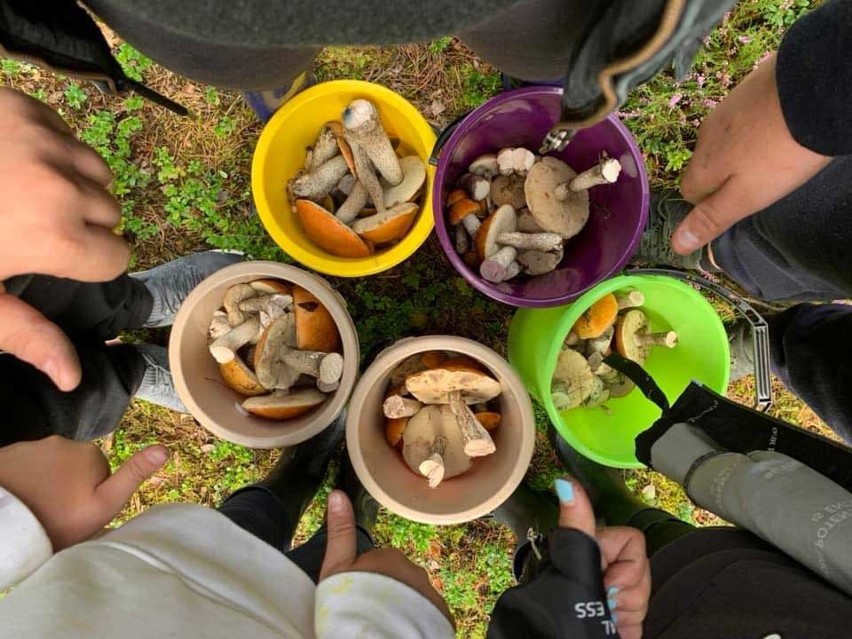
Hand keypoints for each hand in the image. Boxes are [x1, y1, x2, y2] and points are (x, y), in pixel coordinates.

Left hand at [0, 88, 130, 390]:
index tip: (59, 262)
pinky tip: (10, 160)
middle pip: (110, 211)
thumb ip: (25, 334)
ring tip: (27, 192)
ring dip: (74, 184)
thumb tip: (74, 377)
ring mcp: (45, 140)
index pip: (118, 255)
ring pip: (95, 170)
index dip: (89, 263)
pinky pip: (66, 133)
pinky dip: (51, 149)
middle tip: (33, 228)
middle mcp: (63, 185)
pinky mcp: (24, 105)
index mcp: (55, 237)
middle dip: (83, 222)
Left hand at [0, 435, 167, 549]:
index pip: (98, 471)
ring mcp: (31, 445)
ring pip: (46, 467)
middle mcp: (62, 441)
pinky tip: (19, 500)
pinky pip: (22, 467)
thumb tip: (165, 448)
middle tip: (57, 513)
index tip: (79, 513)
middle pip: (71, 466)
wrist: (8, 526)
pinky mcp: (7, 454)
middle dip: (67, 485)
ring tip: (36, 509)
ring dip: (44, 483)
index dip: (91, 494)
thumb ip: (134, 475)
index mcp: (90, 452)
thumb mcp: (105, 504)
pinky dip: (22, 481)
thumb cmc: (60, 520)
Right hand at [319, 490, 453, 625]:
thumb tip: (336, 493)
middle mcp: (415, 570)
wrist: (375, 635)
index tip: (358, 596)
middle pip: (399, 581)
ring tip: (386, 625)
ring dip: (404, 609)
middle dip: (388, 593)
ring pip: (415, 598)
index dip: (367, 582)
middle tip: (370, 612)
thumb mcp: (336, 567)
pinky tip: (403, 631)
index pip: (380, 566)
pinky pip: (430, 616)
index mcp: (390, 556)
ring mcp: (431, 594)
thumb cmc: (350, 600)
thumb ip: (340, 532)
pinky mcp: (442, 616)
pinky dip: (420, 622)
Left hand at [557, 477, 650, 638]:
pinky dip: (627, 627)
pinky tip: (612, 627)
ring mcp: (615, 593)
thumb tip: (565, 482)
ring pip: (643, 595)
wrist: (560, 637)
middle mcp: (607, 565)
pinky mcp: (621, 618)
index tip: (606, 581)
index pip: (634, 541)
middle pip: (642, 570)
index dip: (627, 565)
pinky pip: (640, 618)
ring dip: (627, 611)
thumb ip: (577, 525)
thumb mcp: (573, 562)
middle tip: (606, 601)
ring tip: (606, 616)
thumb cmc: (565, 604)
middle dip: (628, 592)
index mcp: (596, 547)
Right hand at [672, 54, 830, 254]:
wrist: (813, 91)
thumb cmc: (779, 154)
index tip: (740, 203)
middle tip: (762, 180)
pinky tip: (780, 125)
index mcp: (702, 165)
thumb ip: (711, 219)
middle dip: (726, 175)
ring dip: (741, 148)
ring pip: (725, 139)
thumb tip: (675, 244)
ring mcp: (725, 108)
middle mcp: (705, 135)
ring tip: (775, 151)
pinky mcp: (748, 87)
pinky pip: (744, 115)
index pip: (689, 193)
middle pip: (706, 165)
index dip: (711, 203)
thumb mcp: (746, 197)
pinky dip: (756, 123)